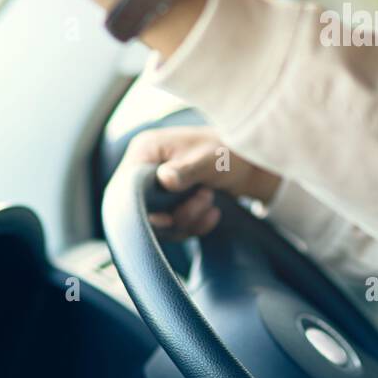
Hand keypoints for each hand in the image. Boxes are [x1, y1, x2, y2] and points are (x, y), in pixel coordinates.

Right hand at [122, 126, 281, 237]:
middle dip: (176, 213)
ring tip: (210, 198)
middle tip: (205, 197)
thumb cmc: (229, 150)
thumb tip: (164, 180)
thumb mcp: (209, 159)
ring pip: (159, 223)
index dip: (144, 207)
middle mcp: (145, 169)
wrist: (251, 164)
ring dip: (188, 219)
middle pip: (141, 209)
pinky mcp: (168, 204)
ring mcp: (156, 187)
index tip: (170, 216)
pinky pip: (173, 228)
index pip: (126, 185)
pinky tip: (213, 214)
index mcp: (146, 149)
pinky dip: (194, 225)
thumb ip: (186, 170)